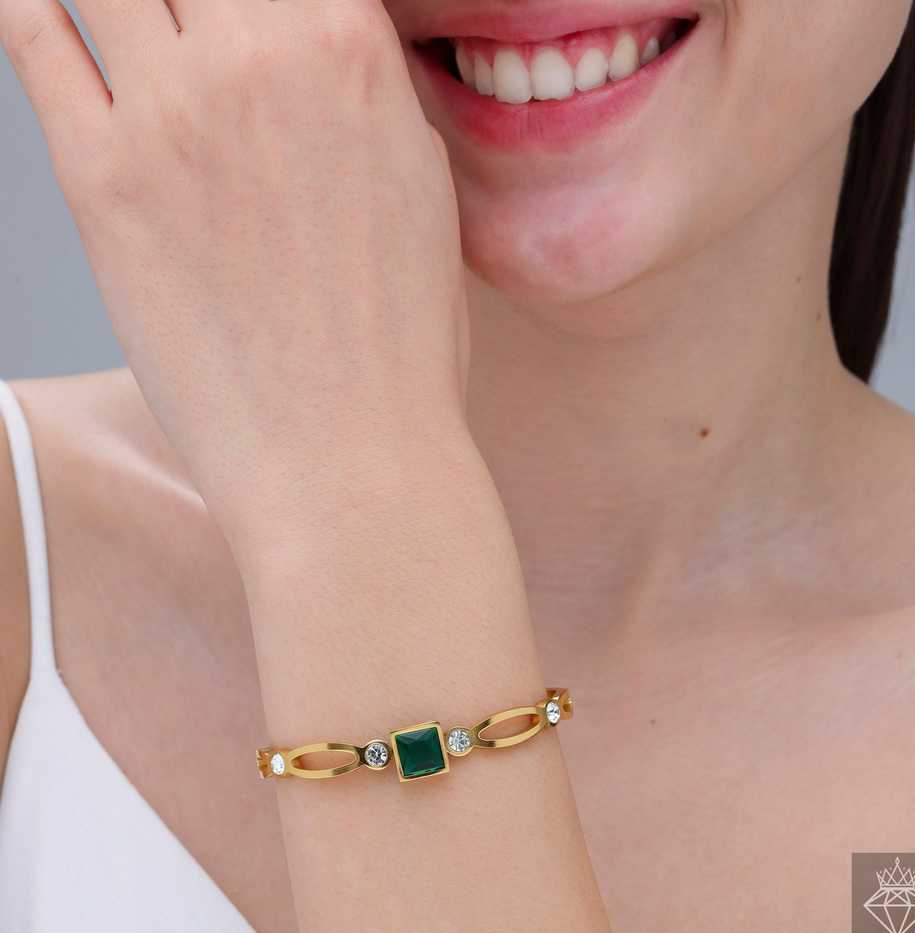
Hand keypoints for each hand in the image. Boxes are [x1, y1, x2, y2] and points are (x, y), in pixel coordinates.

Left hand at [2, 0, 470, 551]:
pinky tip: (40, 10)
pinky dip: (33, 10)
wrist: (346, 452)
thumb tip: (324, 54)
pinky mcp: (97, 178)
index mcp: (351, 52)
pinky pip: (34, 39)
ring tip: (123, 15)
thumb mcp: (422, 192)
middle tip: (184, 18)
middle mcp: (254, 56)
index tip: (244, 6)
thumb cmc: (402, 343)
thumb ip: (367, 96)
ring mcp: (166, 113)